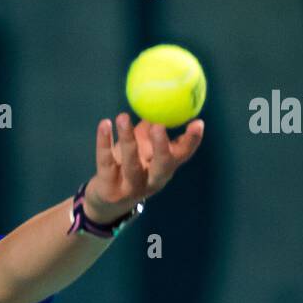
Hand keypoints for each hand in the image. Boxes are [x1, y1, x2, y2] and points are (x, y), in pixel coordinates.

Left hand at [83, 112, 202, 222]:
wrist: (105, 203)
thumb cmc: (128, 167)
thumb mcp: (143, 150)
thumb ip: (152, 129)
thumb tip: (163, 99)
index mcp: (164, 169)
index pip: (182, 156)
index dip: (191, 141)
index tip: (197, 123)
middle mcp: (151, 181)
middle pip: (162, 166)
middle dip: (162, 146)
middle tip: (159, 125)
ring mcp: (130, 187)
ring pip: (131, 164)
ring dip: (128, 139)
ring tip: (123, 117)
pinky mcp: (109, 188)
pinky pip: (106, 162)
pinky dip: (104, 142)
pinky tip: (104, 124)